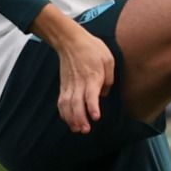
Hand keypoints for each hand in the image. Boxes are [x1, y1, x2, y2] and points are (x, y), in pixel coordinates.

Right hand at [32, 6, 114, 134]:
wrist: (70, 40)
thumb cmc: (91, 48)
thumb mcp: (108, 59)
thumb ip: (109, 78)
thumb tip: (104, 93)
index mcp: (92, 76)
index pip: (91, 95)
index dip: (92, 107)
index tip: (96, 117)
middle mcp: (78, 83)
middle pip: (76, 104)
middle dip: (80, 118)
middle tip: (85, 130)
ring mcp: (69, 85)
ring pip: (67, 105)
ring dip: (70, 119)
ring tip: (77, 129)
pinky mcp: (63, 85)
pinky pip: (61, 102)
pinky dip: (64, 113)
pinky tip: (69, 121)